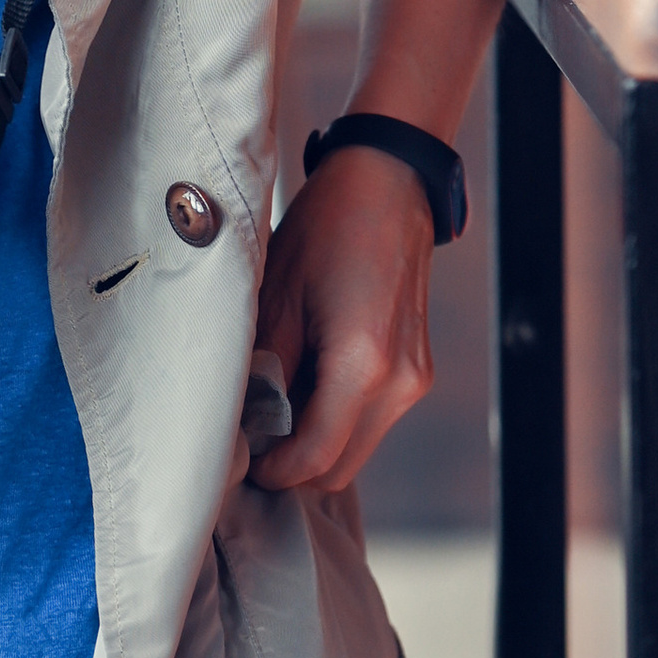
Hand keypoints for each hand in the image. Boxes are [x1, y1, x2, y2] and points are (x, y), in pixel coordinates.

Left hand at [248, 142, 435, 492]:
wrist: (389, 184)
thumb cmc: (327, 228)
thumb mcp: (275, 295)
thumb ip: (262, 367)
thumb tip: (242, 422)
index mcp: (364, 366)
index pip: (316, 458)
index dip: (273, 472)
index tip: (241, 463)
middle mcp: (400, 383)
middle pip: (340, 467)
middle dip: (291, 464)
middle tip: (248, 439)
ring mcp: (415, 379)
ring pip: (356, 447)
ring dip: (314, 441)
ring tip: (271, 403)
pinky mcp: (417, 370)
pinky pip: (371, 419)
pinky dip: (335, 417)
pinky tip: (302, 382)